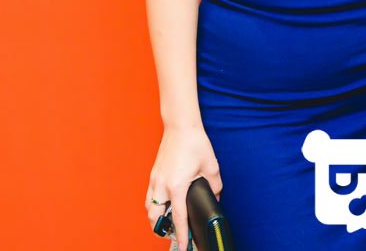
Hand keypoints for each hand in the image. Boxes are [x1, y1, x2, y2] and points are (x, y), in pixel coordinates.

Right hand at [145, 126, 221, 250]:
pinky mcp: (153, 175)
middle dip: (162, 231)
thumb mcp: (211, 166)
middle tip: (173, 237)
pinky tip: (162, 207)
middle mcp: (162, 186)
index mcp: (176, 186)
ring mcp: (155, 180)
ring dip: (156, 220)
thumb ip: (215, 186)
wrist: (180, 126)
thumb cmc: (195, 143)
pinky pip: (149, 198)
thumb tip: (216, 197)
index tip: (183, 246)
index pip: (178, 218)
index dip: (181, 234)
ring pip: (149, 209)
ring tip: (166, 226)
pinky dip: (153, 207)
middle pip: (156, 218)